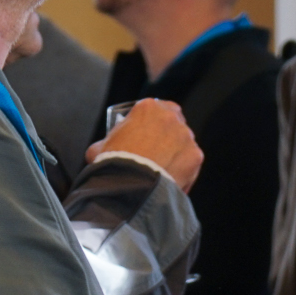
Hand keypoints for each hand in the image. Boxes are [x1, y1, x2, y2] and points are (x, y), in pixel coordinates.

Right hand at [88, 99, 203, 190]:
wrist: (131, 186)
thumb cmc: (113, 165)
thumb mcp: (100, 148)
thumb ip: (105, 143)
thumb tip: (100, 149)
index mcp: (147, 108)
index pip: (155, 108)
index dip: (151, 122)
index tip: (146, 134)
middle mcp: (171, 117)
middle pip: (174, 121)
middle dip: (167, 134)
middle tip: (157, 151)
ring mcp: (186, 136)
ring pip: (184, 142)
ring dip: (176, 152)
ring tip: (162, 170)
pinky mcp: (196, 155)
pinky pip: (190, 162)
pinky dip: (183, 170)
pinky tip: (170, 181)